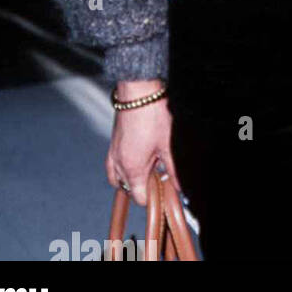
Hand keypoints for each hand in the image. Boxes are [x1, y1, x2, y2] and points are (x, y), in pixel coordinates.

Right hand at [106, 78, 179, 205]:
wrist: (138, 92)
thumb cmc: (153, 116)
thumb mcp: (168, 145)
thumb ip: (173, 169)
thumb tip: (179, 186)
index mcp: (132, 169)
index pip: (139, 197)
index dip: (153, 198)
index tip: (165, 191)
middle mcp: (118, 164)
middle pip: (128, 189)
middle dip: (142, 188)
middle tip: (159, 176)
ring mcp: (113, 153)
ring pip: (117, 178)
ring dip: (130, 178)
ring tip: (148, 168)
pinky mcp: (113, 142)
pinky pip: (113, 164)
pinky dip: (122, 167)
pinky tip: (137, 157)